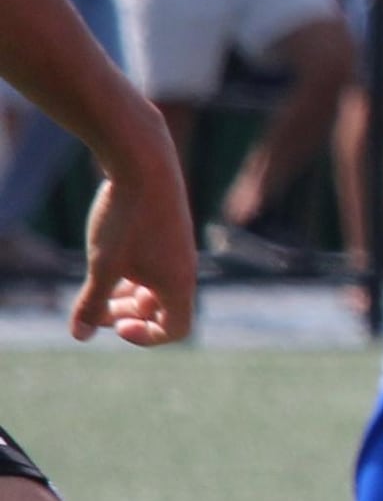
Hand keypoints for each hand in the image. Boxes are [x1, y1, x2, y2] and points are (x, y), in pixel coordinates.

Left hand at [71, 157, 192, 347]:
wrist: (145, 163)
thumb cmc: (126, 218)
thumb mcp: (101, 266)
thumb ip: (91, 303)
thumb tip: (79, 335)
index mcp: (178, 284)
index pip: (176, 330)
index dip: (146, 337)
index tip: (115, 325)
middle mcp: (185, 269)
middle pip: (161, 309)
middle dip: (126, 314)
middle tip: (94, 307)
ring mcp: (179, 249)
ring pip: (156, 285)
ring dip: (127, 293)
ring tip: (98, 281)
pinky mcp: (170, 231)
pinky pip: (156, 264)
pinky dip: (133, 270)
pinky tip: (107, 254)